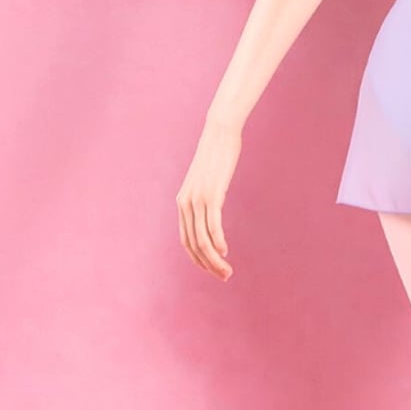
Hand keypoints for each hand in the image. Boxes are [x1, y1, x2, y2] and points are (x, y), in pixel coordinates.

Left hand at [176, 116, 241, 280]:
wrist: (219, 133)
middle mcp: (186, 203)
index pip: (187, 241)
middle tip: (224, 276)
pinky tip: (225, 250)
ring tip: (228, 270)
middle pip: (194, 245)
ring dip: (215, 259)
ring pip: (203, 240)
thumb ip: (207, 197)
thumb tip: (214, 210)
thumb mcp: (208, 181)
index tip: (214, 270)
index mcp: (183, 203)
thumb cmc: (217, 156)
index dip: (199, 260)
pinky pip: (212, 226)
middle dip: (209, 265)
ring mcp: (197, 199)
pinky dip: (219, 242)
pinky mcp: (211, 195)